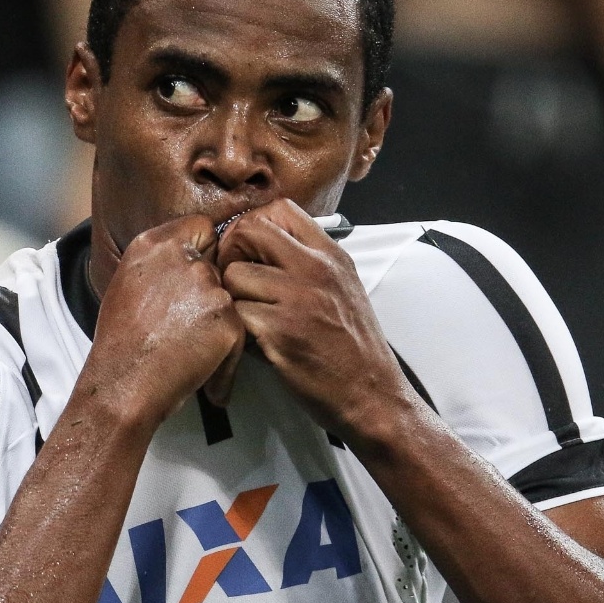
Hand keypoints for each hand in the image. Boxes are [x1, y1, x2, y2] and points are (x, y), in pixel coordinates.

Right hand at [85, 216, 245, 427]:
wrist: (123, 383)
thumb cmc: (119, 342)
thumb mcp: (127, 283)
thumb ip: (159, 264)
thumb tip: (186, 260)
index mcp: (154, 245)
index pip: (201, 226)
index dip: (203, 251)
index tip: (193, 274)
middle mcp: (183, 258)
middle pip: (218, 263)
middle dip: (208, 289)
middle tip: (185, 321)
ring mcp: (209, 287)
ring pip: (230, 296)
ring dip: (217, 319)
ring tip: (190, 346)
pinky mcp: (229, 319)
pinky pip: (239, 330)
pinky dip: (225, 352)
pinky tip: (201, 365)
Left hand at [216, 200, 417, 443]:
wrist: (371, 394)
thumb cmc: (353, 347)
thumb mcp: (343, 287)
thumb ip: (310, 261)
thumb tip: (264, 242)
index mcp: (331, 255)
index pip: (280, 208)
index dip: (253, 224)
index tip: (249, 250)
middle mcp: (316, 269)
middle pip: (250, 231)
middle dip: (232, 253)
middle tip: (236, 280)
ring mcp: (298, 299)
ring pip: (235, 275)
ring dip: (233, 296)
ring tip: (249, 316)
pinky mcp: (281, 331)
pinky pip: (237, 313)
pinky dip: (238, 328)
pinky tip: (255, 341)